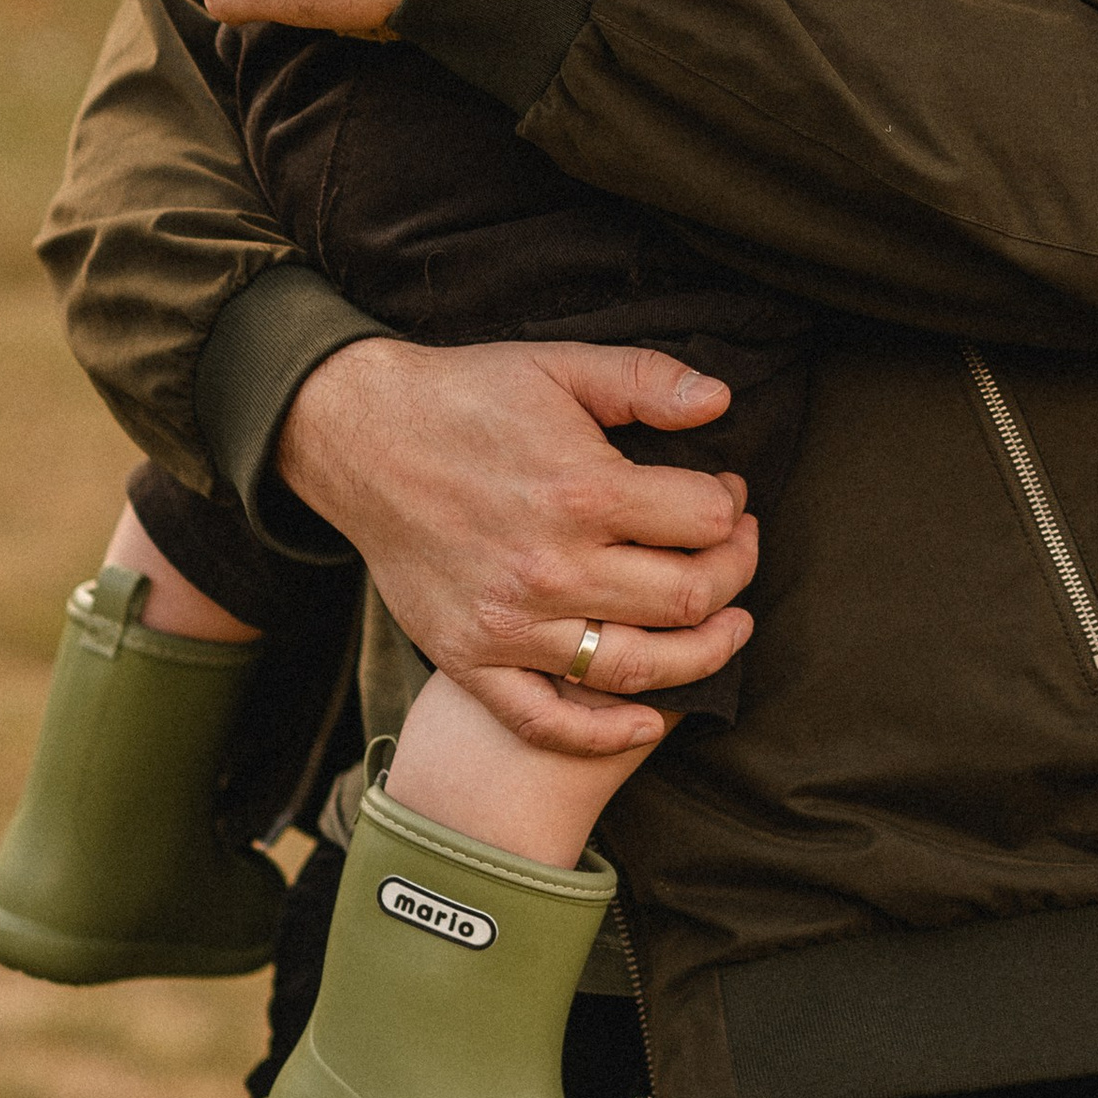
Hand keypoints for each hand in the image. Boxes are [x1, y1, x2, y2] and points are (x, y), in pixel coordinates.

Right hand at [278, 335, 761, 753]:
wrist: (360, 437)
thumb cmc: (467, 397)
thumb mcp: (562, 365)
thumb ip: (648, 379)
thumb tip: (722, 400)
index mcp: (583, 491)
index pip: (705, 521)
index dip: (733, 507)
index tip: (730, 495)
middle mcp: (552, 567)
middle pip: (686, 599)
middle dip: (733, 575)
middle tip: (737, 552)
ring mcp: (510, 625)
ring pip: (637, 668)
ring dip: (702, 657)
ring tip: (730, 629)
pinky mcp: (470, 659)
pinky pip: (546, 719)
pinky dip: (605, 733)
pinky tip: (648, 720)